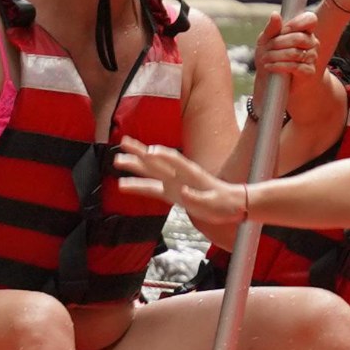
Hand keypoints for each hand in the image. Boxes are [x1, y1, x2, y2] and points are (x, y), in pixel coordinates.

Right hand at [119, 142, 247, 234]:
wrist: (231, 205)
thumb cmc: (224, 204)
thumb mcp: (214, 203)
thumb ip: (198, 198)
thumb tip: (182, 191)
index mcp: (192, 174)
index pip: (175, 161)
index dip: (163, 156)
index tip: (150, 151)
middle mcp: (180, 175)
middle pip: (157, 161)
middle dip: (141, 152)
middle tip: (123, 143)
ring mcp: (174, 183)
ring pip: (150, 172)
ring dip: (135, 166)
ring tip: (117, 160)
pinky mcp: (171, 193)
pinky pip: (151, 188)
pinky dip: (137, 185)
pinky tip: (123, 184)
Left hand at [254, 11, 323, 81]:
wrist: (273, 81)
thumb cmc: (272, 56)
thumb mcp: (267, 40)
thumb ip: (272, 28)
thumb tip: (275, 14)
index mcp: (304, 31)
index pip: (310, 19)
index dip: (296, 23)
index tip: (282, 30)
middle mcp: (312, 43)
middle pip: (298, 38)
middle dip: (279, 42)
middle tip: (266, 47)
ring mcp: (312, 57)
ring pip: (295, 53)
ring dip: (276, 55)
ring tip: (265, 58)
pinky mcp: (309, 72)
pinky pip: (295, 67)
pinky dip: (279, 66)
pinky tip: (269, 66)